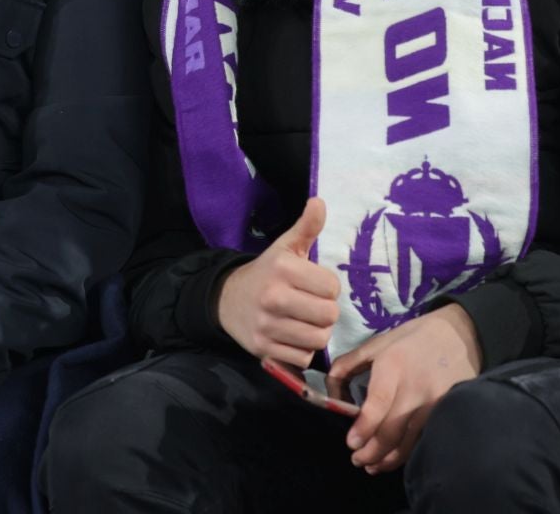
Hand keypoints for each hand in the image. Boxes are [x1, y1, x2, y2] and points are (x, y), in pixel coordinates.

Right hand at [215, 198, 340, 366]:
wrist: (227, 299)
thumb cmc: (267, 272)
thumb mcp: (285, 247)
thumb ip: (306, 227)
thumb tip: (319, 201)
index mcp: (283, 268)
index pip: (332, 288)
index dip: (328, 288)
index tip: (315, 285)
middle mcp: (273, 296)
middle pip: (328, 316)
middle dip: (325, 312)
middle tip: (313, 305)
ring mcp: (267, 325)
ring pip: (318, 339)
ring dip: (316, 332)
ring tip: (306, 321)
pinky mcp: (263, 349)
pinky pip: (302, 358)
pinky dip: (302, 350)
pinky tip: (293, 336)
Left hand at [330, 303, 482, 475]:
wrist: (460, 334)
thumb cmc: (412, 338)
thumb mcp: (377, 343)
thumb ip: (348, 365)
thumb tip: (330, 392)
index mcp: (393, 366)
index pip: (378, 404)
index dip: (364, 428)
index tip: (351, 444)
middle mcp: (415, 388)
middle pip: (392, 430)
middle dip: (371, 452)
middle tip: (357, 460)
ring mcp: (434, 403)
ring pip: (409, 442)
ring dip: (388, 459)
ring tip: (372, 466)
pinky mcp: (446, 412)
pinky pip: (423, 438)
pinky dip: (407, 452)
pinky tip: (394, 457)